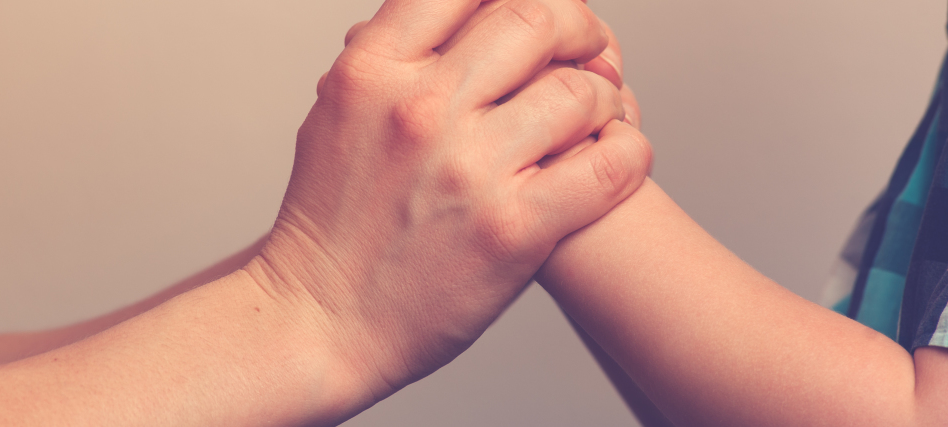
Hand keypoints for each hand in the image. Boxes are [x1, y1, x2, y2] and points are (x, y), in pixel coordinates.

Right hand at [243, 0, 652, 397]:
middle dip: (577, 28)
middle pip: (534, 20)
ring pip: (580, 92)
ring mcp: (470, 167)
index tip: (536, 9)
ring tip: (597, 118)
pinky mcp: (514, 227)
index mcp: (373, 70)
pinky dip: (628, 151)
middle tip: (587, 48)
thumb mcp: (339, 113)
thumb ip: (395, 58)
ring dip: (604, 100)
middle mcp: (421, 108)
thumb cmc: (333, 225)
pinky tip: (616, 156)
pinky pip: (609, 164)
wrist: (319, 320)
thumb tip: (459, 15)